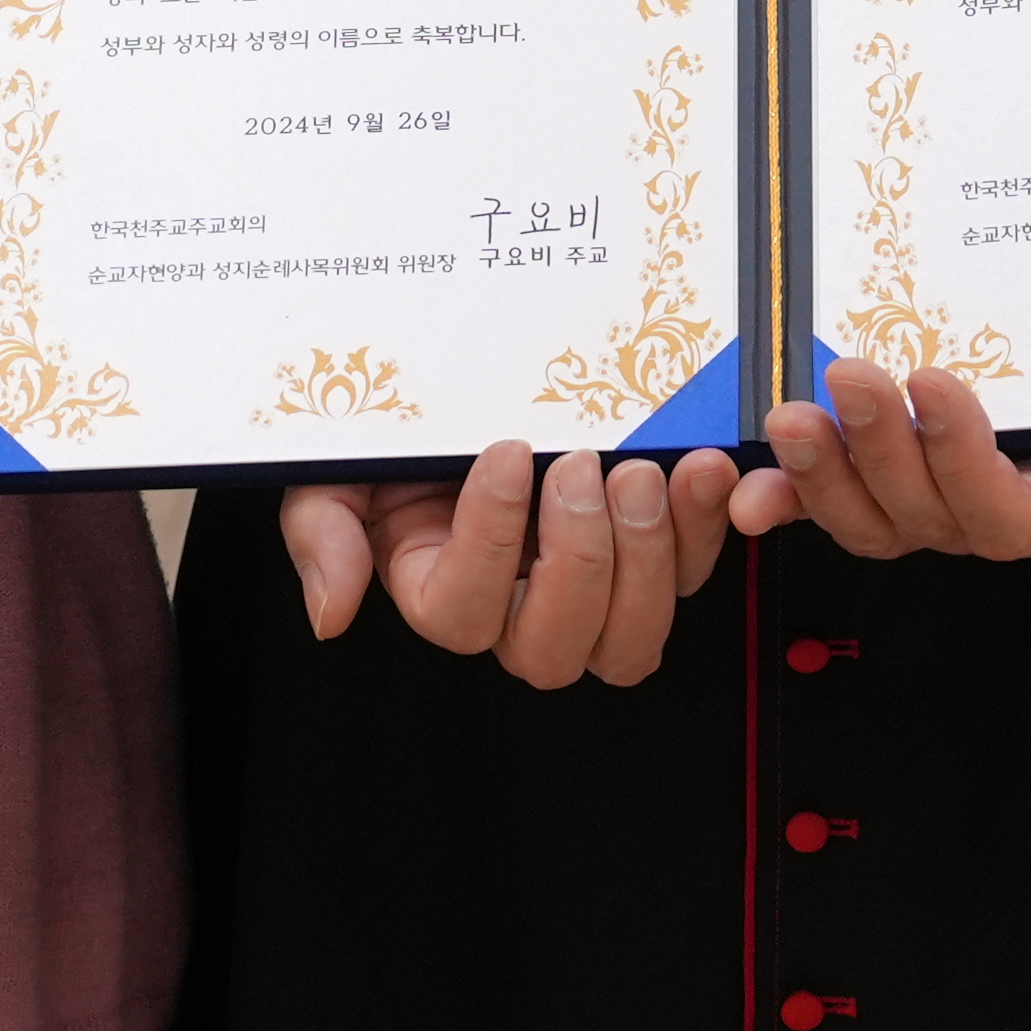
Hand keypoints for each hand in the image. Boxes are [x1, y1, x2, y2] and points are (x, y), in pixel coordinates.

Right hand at [276, 447, 738, 686]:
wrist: (477, 381)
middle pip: (555, 649)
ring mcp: (598, 591)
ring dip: (646, 555)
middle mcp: (521, 610)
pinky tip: (702, 468)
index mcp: (443, 591)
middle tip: (576, 466)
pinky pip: (696, 570)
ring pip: (633, 636)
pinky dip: (706, 524)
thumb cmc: (407, 429)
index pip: (459, 612)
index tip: (500, 454)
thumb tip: (331, 616)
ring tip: (640, 469)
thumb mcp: (338, 465)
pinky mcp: (662, 554)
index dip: (485, 544)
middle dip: (576, 561)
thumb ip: (324, 532)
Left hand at [723, 358, 1030, 565]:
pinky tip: (748, 487)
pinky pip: (817, 504)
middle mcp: (963, 520)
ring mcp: (908, 506)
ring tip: (790, 419)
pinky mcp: (861, 484)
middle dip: (877, 444)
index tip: (934, 379)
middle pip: (914, 508)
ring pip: (859, 515)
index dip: (959, 451)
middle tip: (852, 375)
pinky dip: (781, 498)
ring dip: (819, 473)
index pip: (993, 505)